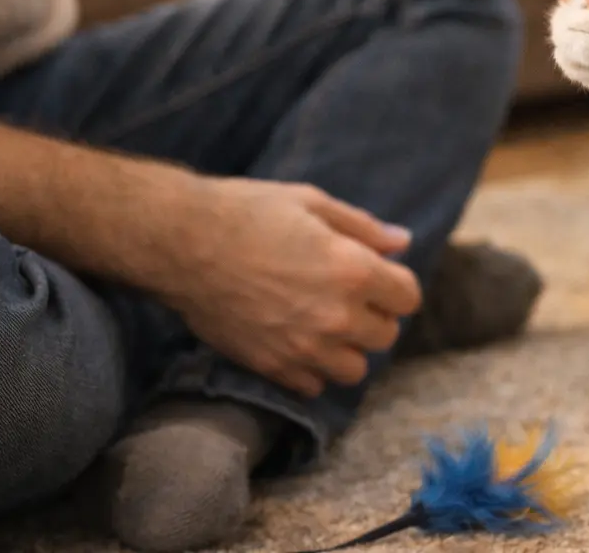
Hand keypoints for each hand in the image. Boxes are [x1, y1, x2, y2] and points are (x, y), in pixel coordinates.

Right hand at [159, 177, 421, 397]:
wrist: (180, 241)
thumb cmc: (248, 211)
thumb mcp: (313, 203)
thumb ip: (363, 227)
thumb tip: (402, 242)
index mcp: (353, 271)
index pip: (407, 298)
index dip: (395, 284)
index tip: (377, 275)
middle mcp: (335, 316)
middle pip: (385, 336)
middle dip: (375, 316)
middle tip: (349, 297)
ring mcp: (302, 347)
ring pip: (354, 370)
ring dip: (347, 349)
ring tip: (325, 324)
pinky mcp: (269, 366)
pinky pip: (312, 386)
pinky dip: (312, 369)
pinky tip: (296, 341)